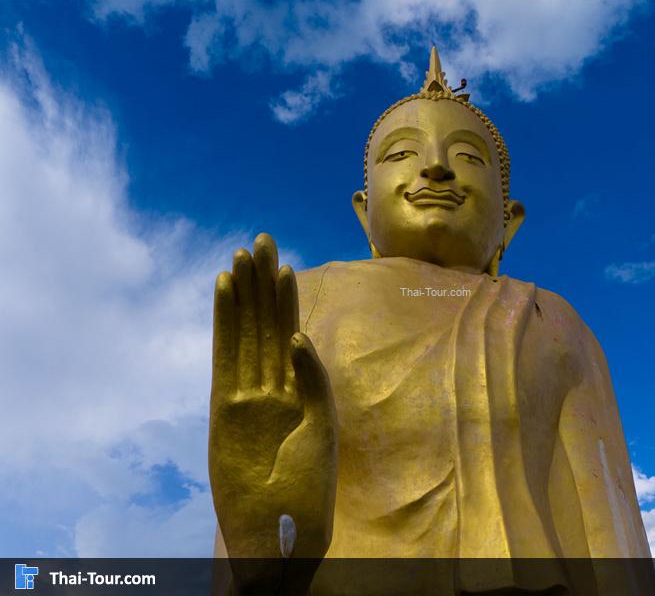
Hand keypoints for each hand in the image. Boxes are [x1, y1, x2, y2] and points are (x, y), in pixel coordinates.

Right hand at [209, 233, 336, 590]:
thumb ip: (312, 378)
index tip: (283, 262)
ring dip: (243, 294)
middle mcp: (272, 383)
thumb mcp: (322, 424)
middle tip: (260, 240)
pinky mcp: (224, 405)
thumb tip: (297, 335)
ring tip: (241, 256)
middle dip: (263, 283)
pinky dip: (224, 323)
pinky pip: (224, 355)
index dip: (286, 297)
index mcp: (301, 386)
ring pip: (245, 331)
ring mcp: (246, 392)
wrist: (279, 524)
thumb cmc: (310, 483)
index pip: (290, 329)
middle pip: (265, 321)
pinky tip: (225, 292)